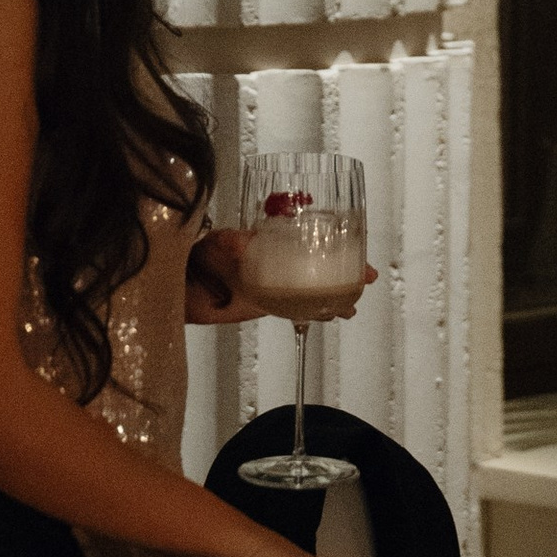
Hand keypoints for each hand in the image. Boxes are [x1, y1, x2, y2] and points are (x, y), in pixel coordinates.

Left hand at [187, 232, 377, 325]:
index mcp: (275, 242)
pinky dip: (318, 311)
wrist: (187, 284)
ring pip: (316, 288)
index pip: (313, 239)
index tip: (358, 250)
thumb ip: (230, 242)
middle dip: (347, 270)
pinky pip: (301, 307)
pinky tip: (332, 316)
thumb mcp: (219, 242)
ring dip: (336, 294)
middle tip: (368, 277)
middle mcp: (281, 262)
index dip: (338, 243)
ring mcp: (278, 284)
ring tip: (354, 305)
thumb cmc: (202, 254)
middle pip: (322, 264)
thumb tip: (241, 244)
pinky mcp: (272, 304)